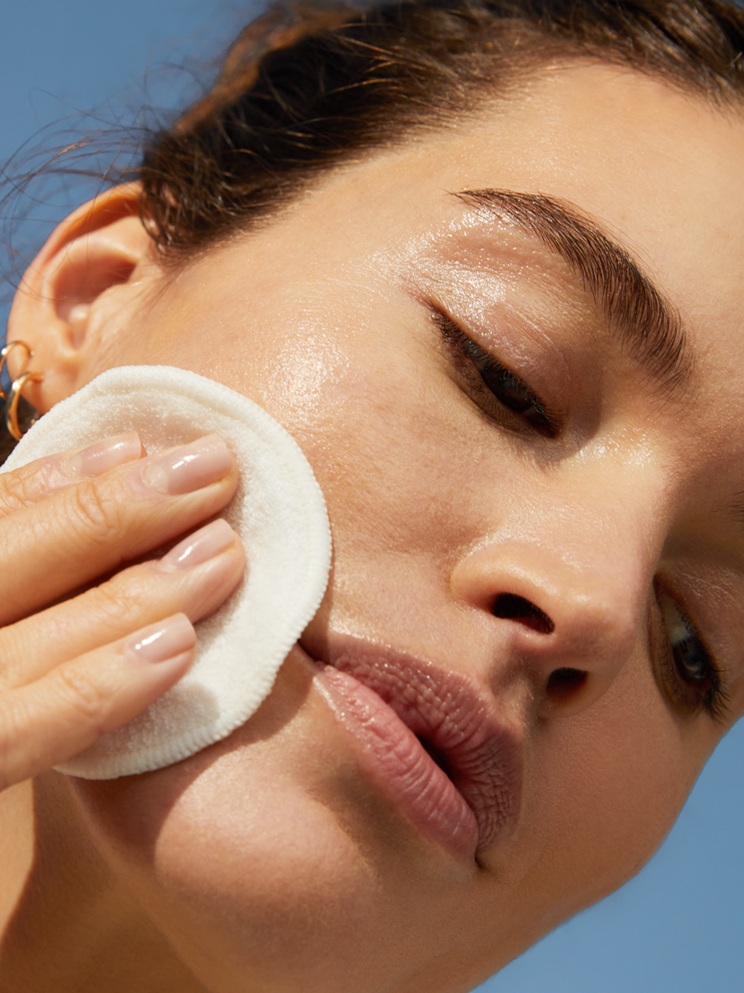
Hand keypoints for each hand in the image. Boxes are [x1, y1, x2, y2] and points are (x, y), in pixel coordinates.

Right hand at [0, 431, 243, 788]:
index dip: (53, 483)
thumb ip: (23, 590)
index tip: (135, 444)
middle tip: (215, 468)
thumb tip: (93, 484)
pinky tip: (173, 653)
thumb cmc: (8, 672)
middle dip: (107, 512)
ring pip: (13, 641)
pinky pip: (10, 734)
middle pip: (1, 562)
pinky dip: (88, 691)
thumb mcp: (11, 620)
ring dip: (123, 589)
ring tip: (222, 552)